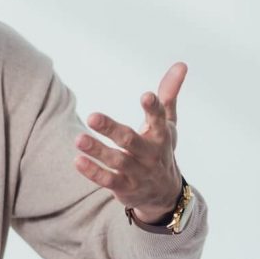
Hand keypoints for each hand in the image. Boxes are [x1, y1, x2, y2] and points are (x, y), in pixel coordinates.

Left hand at [73, 62, 186, 223]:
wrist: (164, 194)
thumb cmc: (161, 149)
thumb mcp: (168, 123)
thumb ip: (168, 94)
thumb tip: (180, 64)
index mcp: (161, 136)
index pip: (159, 119)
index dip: (153, 108)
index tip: (146, 95)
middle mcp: (150, 154)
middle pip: (130, 141)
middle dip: (112, 129)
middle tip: (92, 117)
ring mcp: (137, 172)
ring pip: (116, 161)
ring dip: (97, 150)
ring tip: (78, 139)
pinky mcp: (124, 187)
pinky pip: (108, 180)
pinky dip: (93, 172)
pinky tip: (78, 160)